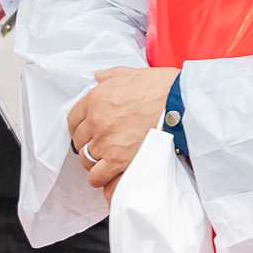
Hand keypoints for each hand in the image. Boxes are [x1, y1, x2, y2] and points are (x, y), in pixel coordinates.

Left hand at [66, 66, 179, 192]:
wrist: (180, 103)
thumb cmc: (162, 87)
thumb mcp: (132, 73)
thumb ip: (111, 76)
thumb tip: (99, 76)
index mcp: (95, 99)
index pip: (73, 120)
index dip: (80, 129)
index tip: (87, 133)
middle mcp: (96, 121)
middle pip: (80, 142)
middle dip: (89, 145)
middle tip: (101, 148)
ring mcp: (105, 142)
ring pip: (86, 160)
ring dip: (94, 162)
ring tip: (105, 163)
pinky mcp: (118, 159)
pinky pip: (97, 176)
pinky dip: (100, 178)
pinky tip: (107, 176)